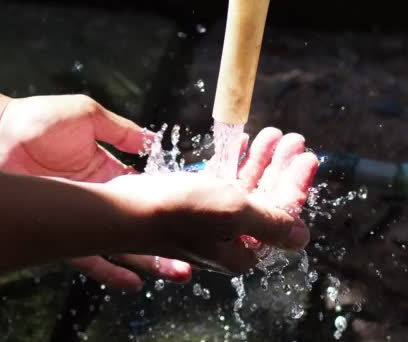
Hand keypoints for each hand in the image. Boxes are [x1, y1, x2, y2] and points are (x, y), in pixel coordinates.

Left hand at [0, 94, 189, 291]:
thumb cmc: (37, 120)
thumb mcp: (87, 115)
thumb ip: (120, 131)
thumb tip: (152, 141)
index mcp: (107, 169)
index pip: (145, 188)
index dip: (168, 199)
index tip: (197, 211)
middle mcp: (98, 197)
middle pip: (138, 221)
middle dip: (168, 236)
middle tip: (200, 253)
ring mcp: (80, 216)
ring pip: (120, 242)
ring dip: (149, 257)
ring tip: (179, 272)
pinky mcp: (59, 230)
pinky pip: (88, 255)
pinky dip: (110, 269)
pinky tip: (133, 282)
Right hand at [107, 127, 317, 273]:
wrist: (122, 210)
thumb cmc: (178, 212)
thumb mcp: (233, 213)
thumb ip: (271, 223)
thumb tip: (301, 236)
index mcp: (241, 249)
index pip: (281, 215)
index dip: (296, 184)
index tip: (308, 154)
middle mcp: (226, 240)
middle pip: (264, 200)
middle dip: (280, 167)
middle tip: (292, 137)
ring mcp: (207, 224)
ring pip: (243, 190)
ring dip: (258, 161)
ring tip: (270, 134)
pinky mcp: (188, 208)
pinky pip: (220, 185)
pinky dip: (232, 165)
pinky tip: (240, 144)